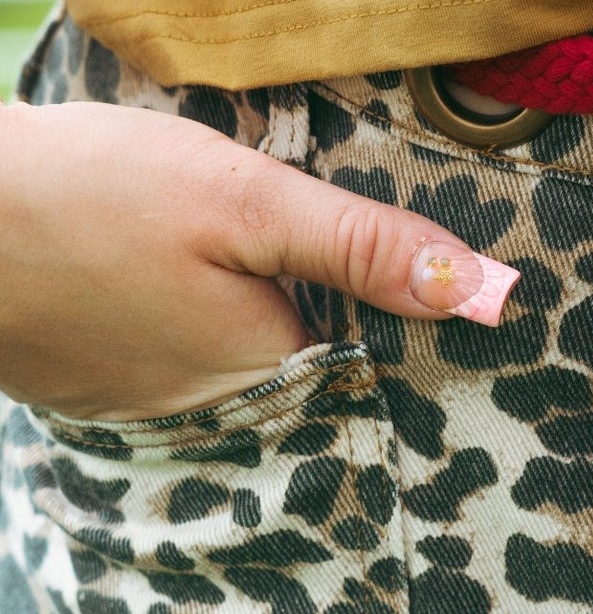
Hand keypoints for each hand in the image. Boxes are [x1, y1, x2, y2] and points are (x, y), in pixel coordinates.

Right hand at [0, 100, 518, 420]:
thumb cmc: (87, 198)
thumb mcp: (243, 201)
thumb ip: (361, 246)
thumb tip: (486, 292)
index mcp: (271, 374)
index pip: (379, 362)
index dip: (408, 317)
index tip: (436, 281)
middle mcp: (219, 415)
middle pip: (312, 364)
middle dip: (335, 315)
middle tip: (336, 258)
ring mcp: (152, 408)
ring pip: (245, 361)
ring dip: (261, 317)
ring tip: (258, 265)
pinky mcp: (102, 386)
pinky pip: (182, 359)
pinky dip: (193, 321)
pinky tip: (175, 274)